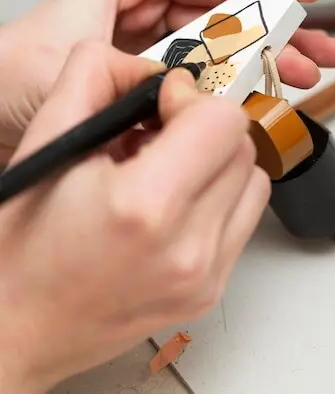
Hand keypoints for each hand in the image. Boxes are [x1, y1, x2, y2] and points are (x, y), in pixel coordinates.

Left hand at [0, 0, 334, 156]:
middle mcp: (147, 7)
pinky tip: (258, 97)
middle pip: (227, 11)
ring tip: (301, 75)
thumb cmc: (9, 75)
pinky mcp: (154, 74)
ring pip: (222, 45)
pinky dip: (232, 87)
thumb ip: (134, 68)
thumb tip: (189, 81)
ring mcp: (154, 41)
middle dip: (276, 30)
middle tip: (316, 48)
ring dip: (263, 61)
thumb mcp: (71, 61)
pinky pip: (204, 76)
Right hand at [0, 41, 268, 391]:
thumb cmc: (24, 246)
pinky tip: (176, 201)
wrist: (18, 325)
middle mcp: (186, 248)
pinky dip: (219, 197)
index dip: (192, 98)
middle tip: (160, 134)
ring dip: (218, 161)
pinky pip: (242, 219)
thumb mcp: (49, 139)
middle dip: (203, 127)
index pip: (222, 120)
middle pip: (242, 147)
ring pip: (252, 180)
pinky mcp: (209, 291)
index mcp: (144, 205)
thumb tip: (152, 68)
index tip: (162, 105)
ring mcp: (204, 277)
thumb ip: (97, 75)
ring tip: (169, 169)